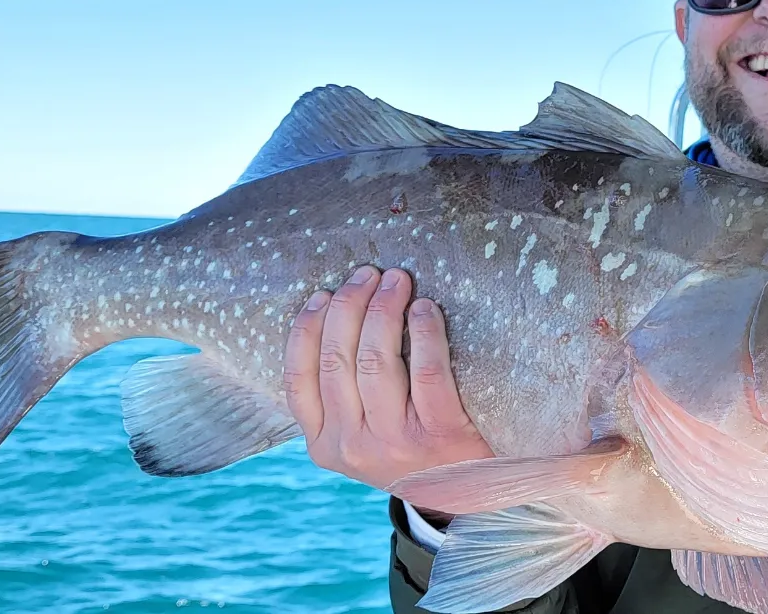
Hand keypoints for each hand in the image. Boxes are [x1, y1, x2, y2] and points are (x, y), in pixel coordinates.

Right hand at [282, 265, 493, 491]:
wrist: (469, 492)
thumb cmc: (409, 446)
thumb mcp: (361, 435)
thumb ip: (341, 396)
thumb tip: (331, 313)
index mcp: (325, 444)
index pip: (297, 379)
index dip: (307, 328)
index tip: (322, 294)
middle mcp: (354, 446)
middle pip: (337, 360)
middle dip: (349, 305)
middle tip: (367, 274)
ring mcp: (397, 443)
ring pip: (376, 361)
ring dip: (383, 310)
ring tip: (396, 281)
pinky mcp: (442, 434)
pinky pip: (427, 372)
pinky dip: (425, 333)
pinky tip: (425, 309)